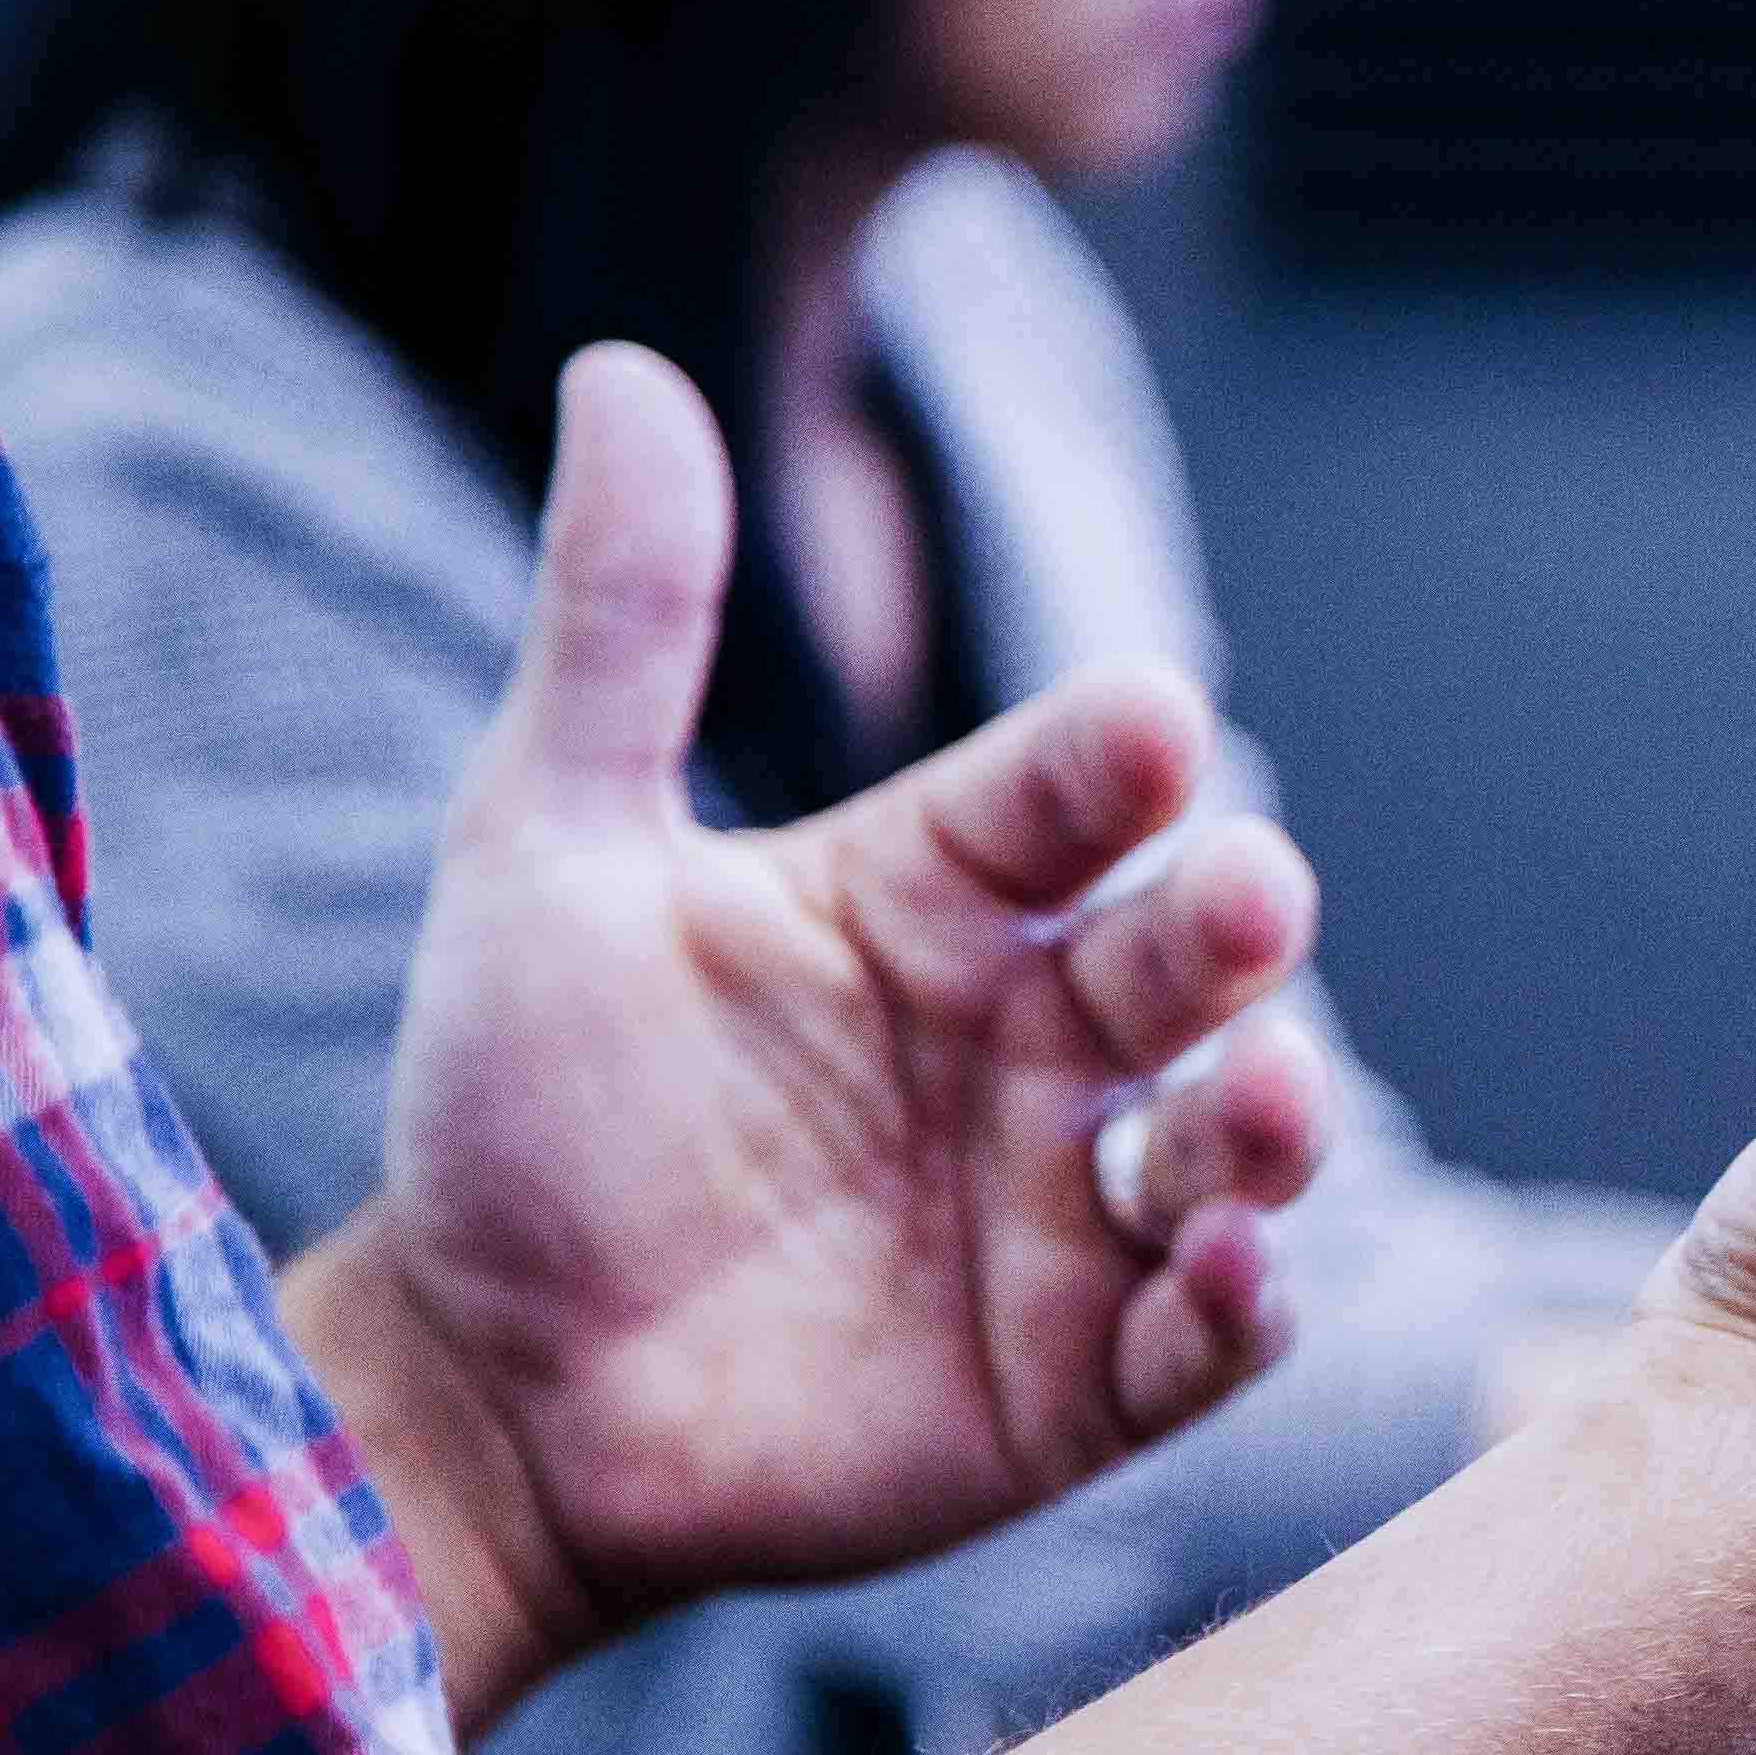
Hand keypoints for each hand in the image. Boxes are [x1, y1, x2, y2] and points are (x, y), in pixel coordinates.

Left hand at [285, 346, 1333, 1730]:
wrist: (479, 1387)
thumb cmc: (518, 1109)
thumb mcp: (544, 851)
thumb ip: (619, 629)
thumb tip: (625, 368)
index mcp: (938, 898)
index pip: (1065, 797)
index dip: (1112, 761)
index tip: (1143, 724)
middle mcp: (1034, 1038)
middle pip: (1185, 958)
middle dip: (1234, 923)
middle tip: (1244, 898)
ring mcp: (1071, 1210)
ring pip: (1236, 1140)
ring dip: (1275, 1118)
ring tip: (1262, 1099)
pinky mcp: (1082, 1379)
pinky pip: (1205, 1336)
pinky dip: (1242, 1305)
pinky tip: (1226, 1271)